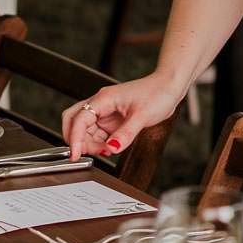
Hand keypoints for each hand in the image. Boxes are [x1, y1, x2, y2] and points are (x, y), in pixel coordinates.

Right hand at [61, 73, 182, 160]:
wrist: (168, 88)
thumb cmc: (157, 93)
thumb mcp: (142, 116)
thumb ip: (125, 134)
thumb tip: (111, 148)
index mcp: (104, 99)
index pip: (79, 119)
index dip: (74, 138)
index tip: (75, 154)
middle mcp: (100, 104)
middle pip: (74, 122)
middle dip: (76, 139)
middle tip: (86, 153)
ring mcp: (104, 112)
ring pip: (84, 130)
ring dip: (89, 143)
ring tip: (106, 150)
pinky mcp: (111, 119)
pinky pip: (97, 133)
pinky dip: (98, 143)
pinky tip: (110, 147)